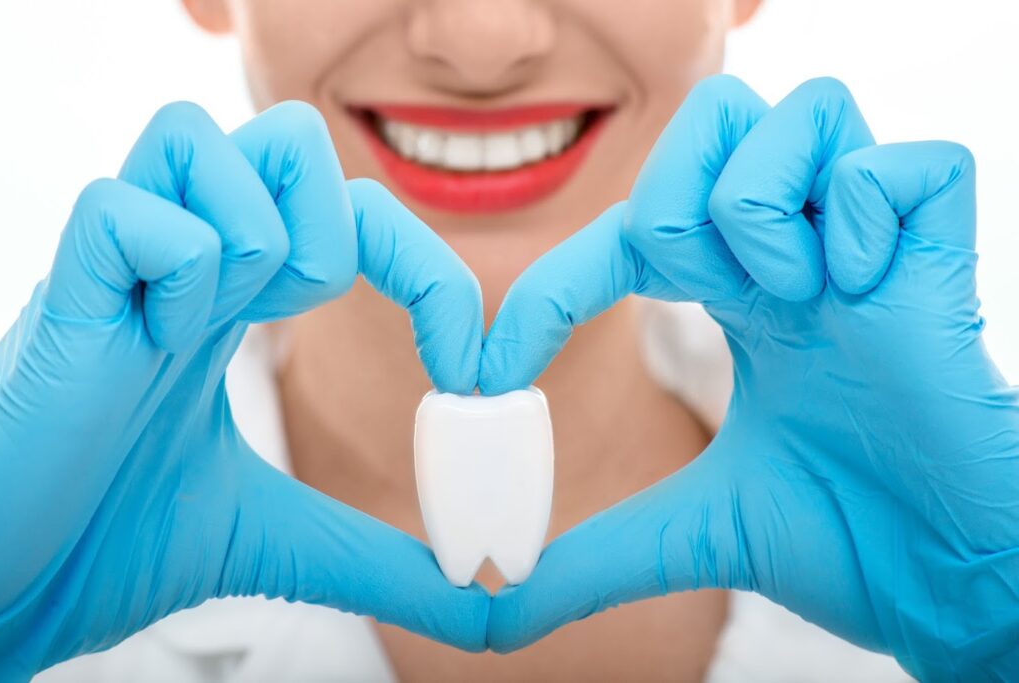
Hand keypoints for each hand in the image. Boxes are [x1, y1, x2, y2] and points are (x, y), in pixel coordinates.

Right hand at [0, 101, 487, 679]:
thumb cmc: (110, 545)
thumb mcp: (280, 544)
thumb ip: (380, 559)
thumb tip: (489, 602)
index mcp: (237, 307)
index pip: (355, 216)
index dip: (430, 272)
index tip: (466, 370)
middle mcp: (186, 267)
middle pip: (292, 139)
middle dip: (354, 232)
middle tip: (332, 336)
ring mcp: (121, 270)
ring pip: (214, 144)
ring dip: (256, 246)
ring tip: (200, 338)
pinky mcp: (62, 294)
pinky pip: (139, 214)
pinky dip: (176, 275)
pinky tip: (147, 344)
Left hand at [481, 76, 1018, 680]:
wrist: (956, 590)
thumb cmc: (849, 543)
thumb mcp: (695, 531)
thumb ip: (597, 554)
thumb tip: (500, 610)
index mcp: (745, 300)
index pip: (628, 233)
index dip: (552, 286)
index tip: (494, 369)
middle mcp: (804, 255)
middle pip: (716, 116)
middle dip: (669, 196)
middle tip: (693, 290)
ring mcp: (874, 246)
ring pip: (800, 109)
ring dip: (754, 204)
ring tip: (788, 295)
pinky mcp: (945, 254)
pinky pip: (895, 166)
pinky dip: (858, 218)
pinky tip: (862, 295)